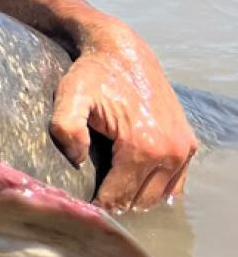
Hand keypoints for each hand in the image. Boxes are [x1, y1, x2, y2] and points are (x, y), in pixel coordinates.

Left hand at [49, 20, 197, 211]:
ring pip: (158, 196)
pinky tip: (134, 182)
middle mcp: (170, 152)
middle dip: (116, 203)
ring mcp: (184, 150)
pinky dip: (157, 188)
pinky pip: (175, 183)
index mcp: (142, 147)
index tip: (79, 203)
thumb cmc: (93, 74)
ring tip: (110, 190)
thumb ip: (66, 127)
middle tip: (92, 196)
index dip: (96, 204)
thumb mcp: (70, 95)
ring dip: (136, 198)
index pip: (118, 197)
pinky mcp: (189, 144)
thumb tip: (77, 159)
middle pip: (139, 200)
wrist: (123, 52)